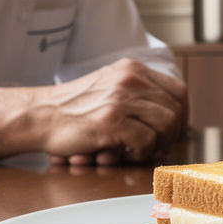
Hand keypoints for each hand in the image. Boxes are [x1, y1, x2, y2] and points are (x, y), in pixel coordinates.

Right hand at [42, 58, 189, 164]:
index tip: (174, 131)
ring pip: (166, 125)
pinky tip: (127, 153)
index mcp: (132, 69)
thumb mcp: (109, 85)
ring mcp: (120, 99)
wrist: (40, 115)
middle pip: (176, 109)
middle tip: (157, 146)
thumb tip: (171, 114)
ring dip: (158, 144)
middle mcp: (129, 79)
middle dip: (172, 134)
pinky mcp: (111, 121)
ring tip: (141, 150)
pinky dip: (142, 153)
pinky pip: (147, 141)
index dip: (183, 115)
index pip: (179, 90)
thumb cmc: (73, 107)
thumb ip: (137, 91)